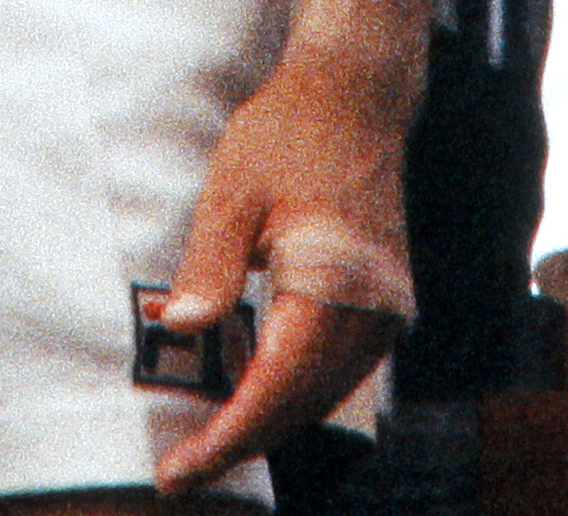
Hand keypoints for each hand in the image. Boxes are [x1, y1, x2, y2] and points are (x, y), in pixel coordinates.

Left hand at [151, 40, 418, 488]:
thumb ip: (209, 265)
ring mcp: (388, 308)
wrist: (357, 95)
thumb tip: (182, 327)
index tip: (179, 471)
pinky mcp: (386, 301)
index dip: (226, 438)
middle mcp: (373, 308)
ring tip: (210, 438)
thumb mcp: (232, 190)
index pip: (276, 388)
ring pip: (325, 394)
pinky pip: (340, 368)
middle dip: (242, 442)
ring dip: (269, 419)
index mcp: (334, 282)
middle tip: (182, 469)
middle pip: (303, 405)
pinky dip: (295, 387)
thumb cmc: (290, 132)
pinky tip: (252, 385)